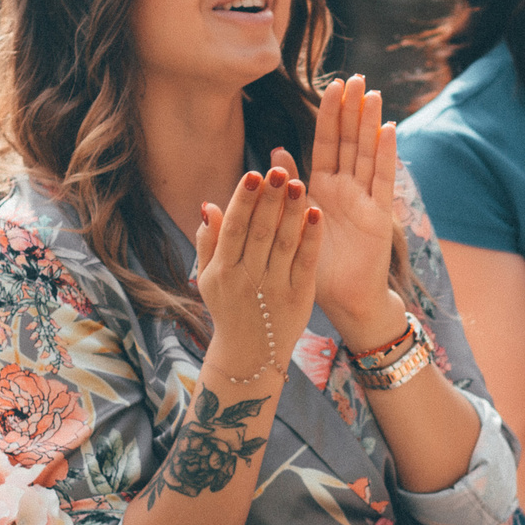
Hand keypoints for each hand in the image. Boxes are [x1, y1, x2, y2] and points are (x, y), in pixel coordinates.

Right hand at [190, 167, 322, 383]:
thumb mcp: (208, 278)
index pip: (233, 228)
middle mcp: (246, 280)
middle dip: (270, 199)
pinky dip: (311, 239)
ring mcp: (273, 290)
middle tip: (280, 169)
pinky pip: (306, 263)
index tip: (253, 173)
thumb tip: (211, 205)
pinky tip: (316, 214)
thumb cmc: (228, 307)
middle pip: (259, 232)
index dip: (243, 200)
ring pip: (284, 244)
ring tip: (299, 183)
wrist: (249, 355)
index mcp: (221, 271)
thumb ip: (208, 242)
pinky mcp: (298, 298)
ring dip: (292, 212)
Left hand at [297, 74, 407, 350]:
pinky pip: (382, 180)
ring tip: (372, 93)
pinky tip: (387, 129)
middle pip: (349, 141)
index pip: (326, 143)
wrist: (343, 301)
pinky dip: (385, 155)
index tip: (333, 84)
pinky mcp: (380, 216)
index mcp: (323, 188)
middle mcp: (346, 189)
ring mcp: (365, 200)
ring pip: (367, 153)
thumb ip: (287, 187)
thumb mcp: (294, 222)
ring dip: (370, 123)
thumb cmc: (317, 266)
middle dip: (352, 109)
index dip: (329, 114)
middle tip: (356, 76)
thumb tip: (274, 152)